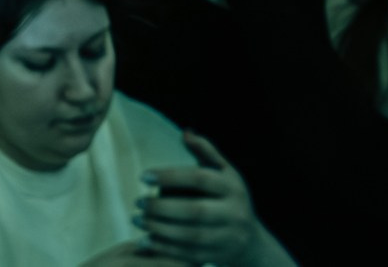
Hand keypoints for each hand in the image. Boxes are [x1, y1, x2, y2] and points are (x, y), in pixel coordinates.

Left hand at [136, 131, 268, 265]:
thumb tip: (186, 132)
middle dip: (162, 208)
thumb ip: (205, 152)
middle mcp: (233, 213)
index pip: (199, 179)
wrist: (251, 242)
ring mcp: (227, 238)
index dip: (170, 176)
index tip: (143, 176)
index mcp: (232, 188)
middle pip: (195, 211)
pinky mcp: (219, 256)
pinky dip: (165, 249)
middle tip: (137, 202)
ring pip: (190, 236)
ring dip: (159, 229)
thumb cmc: (229, 198)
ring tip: (136, 219)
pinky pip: (189, 255)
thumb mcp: (225, 173)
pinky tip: (144, 240)